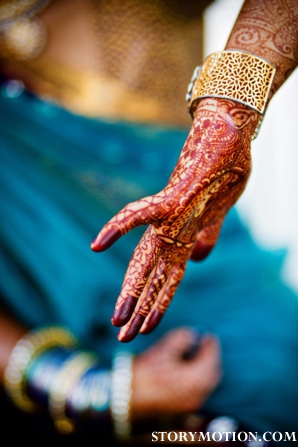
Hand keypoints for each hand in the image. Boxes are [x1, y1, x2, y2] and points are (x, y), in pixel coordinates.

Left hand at [91, 98, 258, 341]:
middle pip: (151, 275)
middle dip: (138, 308)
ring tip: (120, 322)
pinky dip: (119, 227)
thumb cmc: (223, 177)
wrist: (228, 142)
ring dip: (134, 292)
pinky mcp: (172, 197)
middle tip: (122, 337)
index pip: (165, 279)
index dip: (154, 303)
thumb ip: (205, 239)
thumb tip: (199, 261)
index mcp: (182, 240)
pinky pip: (141, 214)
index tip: (143, 326)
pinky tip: (98, 245)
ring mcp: (171, 218)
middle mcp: (172, 233)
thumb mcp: (216, 218)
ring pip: (146, 259)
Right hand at [131, 328, 220, 419]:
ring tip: (196, 353)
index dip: (211, 345)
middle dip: (211, 356)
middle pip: (213, 372)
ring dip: (205, 367)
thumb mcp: (164, 350)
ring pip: (206, 383)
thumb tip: (193, 334)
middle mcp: (199, 394)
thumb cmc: (145, 373)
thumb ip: (182, 338)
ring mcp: (192, 404)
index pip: (211, 358)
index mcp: (197, 379)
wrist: (127, 399)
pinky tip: (186, 368)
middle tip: (204, 342)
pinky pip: (198, 390)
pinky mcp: (183, 408)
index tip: (208, 334)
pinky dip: (198, 377)